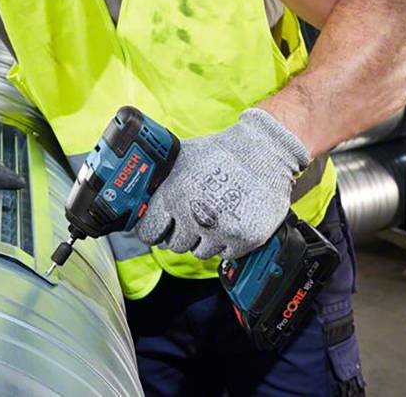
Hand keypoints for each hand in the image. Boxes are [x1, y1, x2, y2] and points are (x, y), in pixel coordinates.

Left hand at [136, 108, 309, 260]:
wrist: (265, 152)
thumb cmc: (223, 152)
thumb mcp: (182, 158)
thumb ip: (161, 181)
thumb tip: (140, 195)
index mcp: (174, 196)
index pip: (149, 232)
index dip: (154, 230)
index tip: (160, 229)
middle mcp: (194, 216)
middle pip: (175, 245)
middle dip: (182, 233)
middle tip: (194, 217)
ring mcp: (220, 230)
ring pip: (200, 252)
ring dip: (205, 239)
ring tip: (216, 215)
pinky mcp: (244, 239)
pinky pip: (225, 254)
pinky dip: (227, 242)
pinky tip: (232, 220)